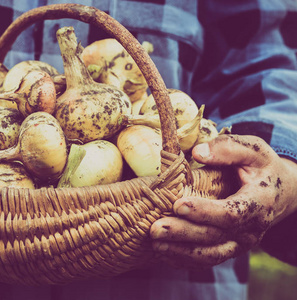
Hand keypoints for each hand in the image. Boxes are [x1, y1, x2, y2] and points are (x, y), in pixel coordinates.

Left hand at [150, 134, 296, 268]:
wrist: (279, 193)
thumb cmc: (260, 167)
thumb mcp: (252, 150)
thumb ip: (227, 148)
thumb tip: (198, 152)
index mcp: (258, 202)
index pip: (232, 213)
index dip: (205, 212)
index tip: (177, 204)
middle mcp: (251, 229)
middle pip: (215, 236)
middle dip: (183, 233)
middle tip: (154, 229)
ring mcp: (240, 242)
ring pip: (210, 254)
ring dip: (180, 251)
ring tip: (154, 244)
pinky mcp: (230, 249)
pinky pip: (207, 260)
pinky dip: (184, 260)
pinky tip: (162, 254)